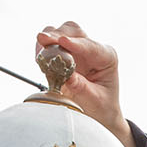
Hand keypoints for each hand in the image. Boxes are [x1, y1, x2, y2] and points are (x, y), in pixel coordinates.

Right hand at [35, 22, 139, 146]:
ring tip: (40, 51)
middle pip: (74, 31)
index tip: (62, 40)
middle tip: (43, 39)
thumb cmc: (102, 108)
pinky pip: (50, 45)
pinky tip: (39, 57)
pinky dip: (43, 48)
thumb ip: (82, 87)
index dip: (74, 43)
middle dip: (58, 34)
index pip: (90, 45)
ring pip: (60, 32)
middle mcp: (92, 49)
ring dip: (49, 39)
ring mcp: (77, 50)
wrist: (99, 115)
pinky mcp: (63, 55)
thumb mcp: (95, 100)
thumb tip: (66, 76)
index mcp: (107, 56)